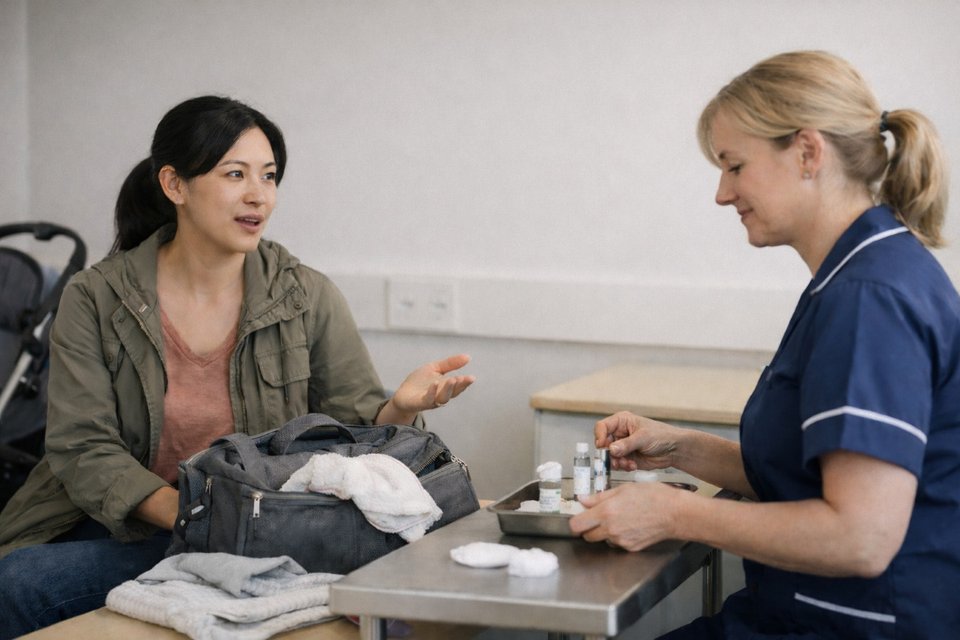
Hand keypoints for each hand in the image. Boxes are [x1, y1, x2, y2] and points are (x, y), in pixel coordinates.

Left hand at [377, 354, 475, 423]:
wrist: (402, 394)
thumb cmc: (420, 382)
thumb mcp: (435, 368)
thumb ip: (450, 364)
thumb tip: (468, 357)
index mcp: (446, 387)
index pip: (458, 386)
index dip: (465, 382)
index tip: (472, 377)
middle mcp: (441, 395)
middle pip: (453, 393)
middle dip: (460, 386)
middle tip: (466, 378)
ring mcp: (431, 400)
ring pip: (443, 398)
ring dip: (448, 389)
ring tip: (453, 379)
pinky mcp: (419, 403)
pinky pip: (427, 400)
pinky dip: (432, 392)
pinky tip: (435, 383)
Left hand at [568, 481, 682, 550]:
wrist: (675, 514)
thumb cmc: (653, 496)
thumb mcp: (623, 489)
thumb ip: (599, 497)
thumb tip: (582, 499)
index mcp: (606, 512)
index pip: (577, 525)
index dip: (576, 521)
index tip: (579, 517)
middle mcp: (611, 529)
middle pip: (587, 536)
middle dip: (588, 528)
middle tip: (597, 518)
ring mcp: (621, 541)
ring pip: (602, 540)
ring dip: (604, 532)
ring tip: (619, 519)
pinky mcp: (630, 548)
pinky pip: (617, 544)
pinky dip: (618, 537)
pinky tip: (629, 526)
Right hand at [596, 411, 678, 471]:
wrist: (674, 449)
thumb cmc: (661, 435)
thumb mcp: (643, 437)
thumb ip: (626, 444)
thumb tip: (611, 449)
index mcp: (621, 422)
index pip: (602, 427)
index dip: (599, 436)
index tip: (602, 447)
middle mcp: (619, 434)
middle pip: (603, 444)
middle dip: (609, 453)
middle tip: (617, 459)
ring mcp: (622, 447)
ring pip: (609, 456)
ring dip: (617, 462)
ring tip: (628, 463)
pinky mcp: (626, 458)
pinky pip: (617, 464)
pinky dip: (623, 466)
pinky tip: (633, 465)